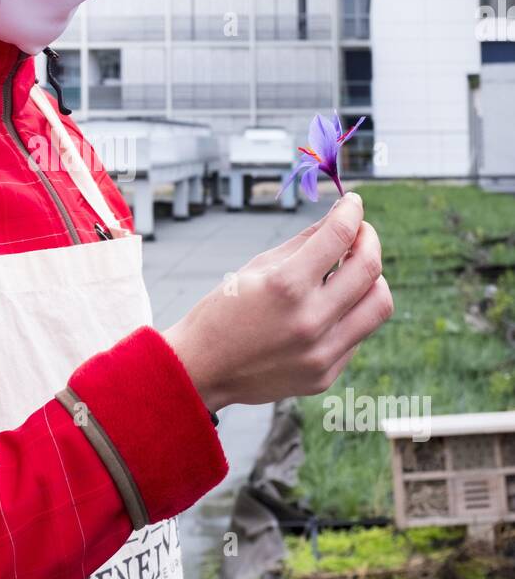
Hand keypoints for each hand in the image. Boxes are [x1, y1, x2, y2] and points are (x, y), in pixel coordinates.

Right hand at [161, 193, 393, 409]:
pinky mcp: (324, 375)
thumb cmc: (223, 312)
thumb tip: (338, 216)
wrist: (200, 370)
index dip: (352, 211)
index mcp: (285, 286)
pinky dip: (350, 312)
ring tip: (351, 272)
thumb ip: (304, 242)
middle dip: (369, 239)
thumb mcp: (256, 267)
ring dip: (371, 280)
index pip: (339, 235)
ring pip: (378, 305)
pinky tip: (328, 308)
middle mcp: (309, 321)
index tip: (353, 203)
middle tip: (359, 233)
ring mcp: (320, 353)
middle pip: (369, 269)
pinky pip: (358, 334)